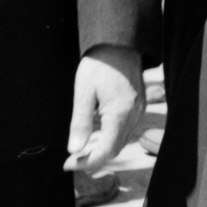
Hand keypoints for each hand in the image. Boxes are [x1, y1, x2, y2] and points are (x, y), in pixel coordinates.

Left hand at [65, 45, 144, 170]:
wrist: (119, 42)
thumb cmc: (99, 65)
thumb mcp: (83, 93)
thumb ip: (80, 123)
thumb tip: (74, 150)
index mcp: (120, 113)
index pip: (106, 151)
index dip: (87, 162)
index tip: (67, 164)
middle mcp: (134, 114)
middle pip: (115, 149)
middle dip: (93, 159)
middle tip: (71, 159)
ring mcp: (139, 110)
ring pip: (122, 141)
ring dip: (102, 149)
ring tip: (80, 150)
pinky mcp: (139, 104)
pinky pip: (126, 129)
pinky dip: (111, 138)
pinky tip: (96, 134)